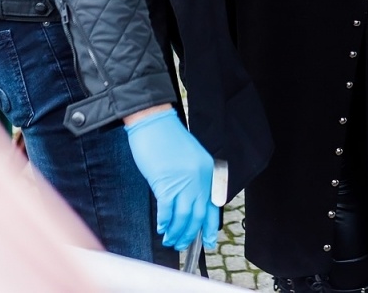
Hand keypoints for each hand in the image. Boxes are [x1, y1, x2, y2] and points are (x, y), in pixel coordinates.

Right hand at [124, 109, 219, 250]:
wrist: (154, 122)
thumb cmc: (168, 138)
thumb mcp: (191, 158)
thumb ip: (194, 179)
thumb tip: (189, 202)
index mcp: (207, 172)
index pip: (212, 206)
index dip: (210, 227)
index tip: (209, 241)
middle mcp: (199, 179)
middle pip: (197, 215)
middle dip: (190, 234)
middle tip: (182, 244)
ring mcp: (183, 182)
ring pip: (183, 217)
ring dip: (176, 232)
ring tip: (171, 240)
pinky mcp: (166, 184)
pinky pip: (167, 211)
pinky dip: (165, 222)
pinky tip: (162, 228)